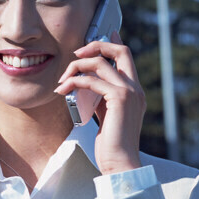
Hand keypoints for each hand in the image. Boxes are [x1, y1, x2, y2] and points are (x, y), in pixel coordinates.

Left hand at [55, 30, 145, 174]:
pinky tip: (63, 90)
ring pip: (101, 63)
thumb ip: (101, 98)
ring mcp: (130, 92)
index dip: (112, 43)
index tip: (100, 35)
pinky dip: (74, 82)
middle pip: (121, 50)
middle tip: (76, 54)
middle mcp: (135, 88)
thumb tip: (86, 85)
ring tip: (62, 81)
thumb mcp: (106, 115)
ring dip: (76, 67)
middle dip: (96, 46)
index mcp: (134, 92)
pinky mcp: (119, 99)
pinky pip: (92, 81)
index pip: (126, 58)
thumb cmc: (111, 145)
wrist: (120, 163)